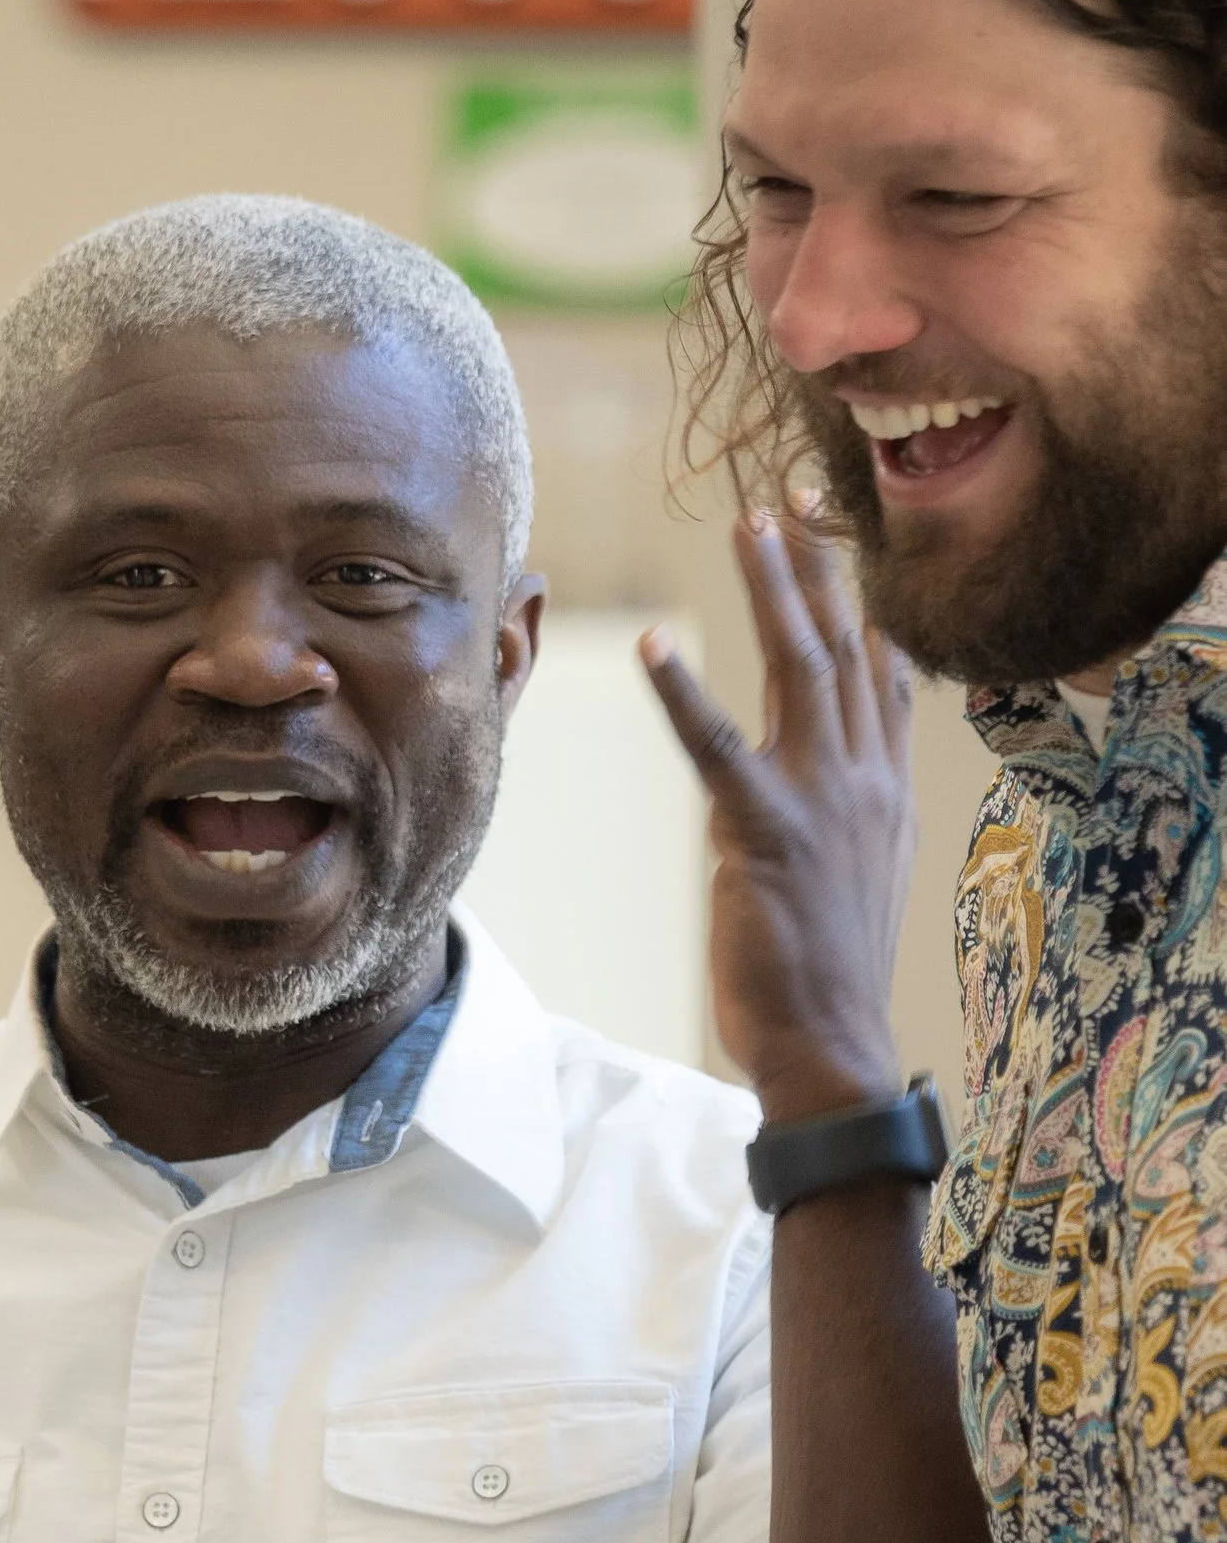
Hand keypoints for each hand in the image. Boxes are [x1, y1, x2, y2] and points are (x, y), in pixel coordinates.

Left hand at [639, 515, 913, 1125]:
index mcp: (885, 791)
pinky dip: (686, 693)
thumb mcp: (850, 878)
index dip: (866, 601)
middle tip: (789, 496)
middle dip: (819, 566)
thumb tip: (814, 787)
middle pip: (847, 648)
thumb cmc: (827, 976)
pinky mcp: (766, 830)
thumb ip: (838, 817)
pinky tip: (657, 645)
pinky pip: (719, 748)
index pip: (884, 675)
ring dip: (774, 591)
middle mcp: (866, 780)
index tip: (845, 539)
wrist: (828, 1046)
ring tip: (749, 526)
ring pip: (802, 669)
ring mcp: (822, 800)